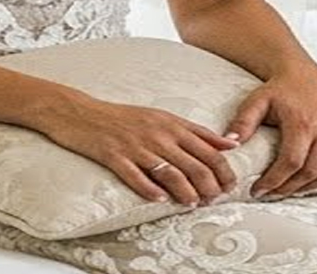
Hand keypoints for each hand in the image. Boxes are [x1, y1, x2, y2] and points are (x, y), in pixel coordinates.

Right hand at [40, 94, 239, 205]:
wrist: (84, 112)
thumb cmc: (126, 117)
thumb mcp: (163, 118)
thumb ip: (195, 133)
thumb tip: (228, 145)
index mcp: (172, 123)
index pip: (207, 146)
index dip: (223, 166)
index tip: (232, 183)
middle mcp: (159, 133)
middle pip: (194, 161)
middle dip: (210, 183)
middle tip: (216, 199)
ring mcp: (137, 145)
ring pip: (170, 171)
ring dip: (186, 191)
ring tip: (195, 204)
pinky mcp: (114, 156)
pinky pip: (135, 175)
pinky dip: (150, 189)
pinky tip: (160, 200)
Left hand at [222, 65, 316, 198]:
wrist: (304, 72)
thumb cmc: (280, 89)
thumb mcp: (256, 101)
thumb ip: (243, 123)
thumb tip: (230, 145)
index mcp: (302, 121)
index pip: (291, 163)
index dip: (275, 181)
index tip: (259, 190)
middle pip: (311, 172)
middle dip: (290, 188)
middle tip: (273, 192)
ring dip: (312, 185)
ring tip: (293, 187)